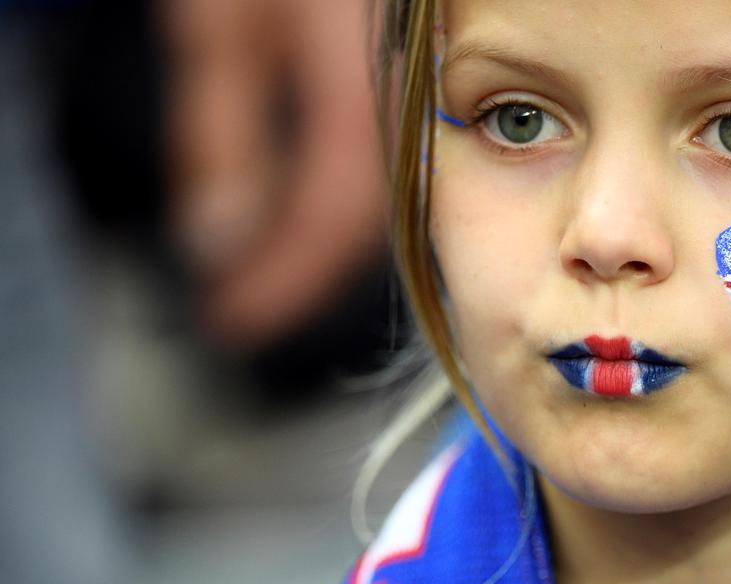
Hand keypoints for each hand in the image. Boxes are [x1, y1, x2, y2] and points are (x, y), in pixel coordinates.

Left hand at [164, 0, 387, 350]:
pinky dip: (347, 184)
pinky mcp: (421, 79)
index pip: (329, 214)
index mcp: (370, 89)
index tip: (233, 322)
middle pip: (369, 212)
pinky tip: (312, 199)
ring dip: (323, 233)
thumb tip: (219, 241)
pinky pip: (395, 151)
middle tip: (245, 308)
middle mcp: (415, 99)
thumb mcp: (220, 27)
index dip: (279, 280)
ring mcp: (426, 90)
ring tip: (270, 266)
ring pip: (388, 185)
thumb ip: (220, 137)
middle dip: (301, 269)